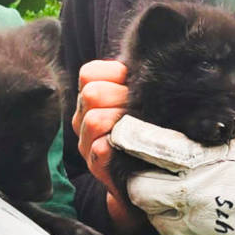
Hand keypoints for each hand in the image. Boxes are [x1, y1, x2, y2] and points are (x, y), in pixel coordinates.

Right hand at [71, 60, 141, 234]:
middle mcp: (82, 119)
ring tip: (141, 127)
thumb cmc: (148, 128)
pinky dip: (121, 145)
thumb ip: (137, 79)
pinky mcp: (97, 166)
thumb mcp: (140, 98)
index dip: (115, 74)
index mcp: (91, 99)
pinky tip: (137, 145)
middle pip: (92, 94)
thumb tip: (152, 61)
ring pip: (93, 120)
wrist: (152, 173)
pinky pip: (101, 149)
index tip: (133, 85)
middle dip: (121, 97)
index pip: (89, 73)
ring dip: (122, 121)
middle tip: (141, 108)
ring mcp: (86, 144)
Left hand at [110, 116, 234, 234]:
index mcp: (196, 161)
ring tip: (188, 200)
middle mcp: (188, 197)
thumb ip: (213, 130)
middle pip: (139, 191)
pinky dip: (196, 233)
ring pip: (159, 222)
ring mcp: (198, 232)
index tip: (126, 136)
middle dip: (142, 182)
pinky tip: (216, 221)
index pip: (141, 146)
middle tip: (157, 176)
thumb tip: (195, 120)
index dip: (129, 139)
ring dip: (165, 210)